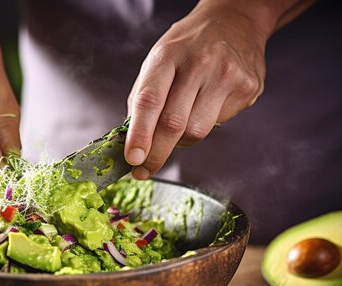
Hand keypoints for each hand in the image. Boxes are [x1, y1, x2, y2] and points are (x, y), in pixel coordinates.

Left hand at [124, 0, 270, 178]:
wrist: (235, 19)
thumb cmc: (188, 46)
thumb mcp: (158, 61)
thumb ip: (143, 99)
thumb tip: (133, 141)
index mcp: (168, 55)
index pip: (149, 101)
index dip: (139, 135)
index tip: (133, 159)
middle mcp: (199, 63)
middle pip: (173, 124)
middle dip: (156, 154)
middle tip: (144, 170)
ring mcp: (227, 75)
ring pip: (197, 131)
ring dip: (181, 141)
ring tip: (180, 123)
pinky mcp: (247, 87)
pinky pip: (219, 124)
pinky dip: (205, 124)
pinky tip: (207, 104)